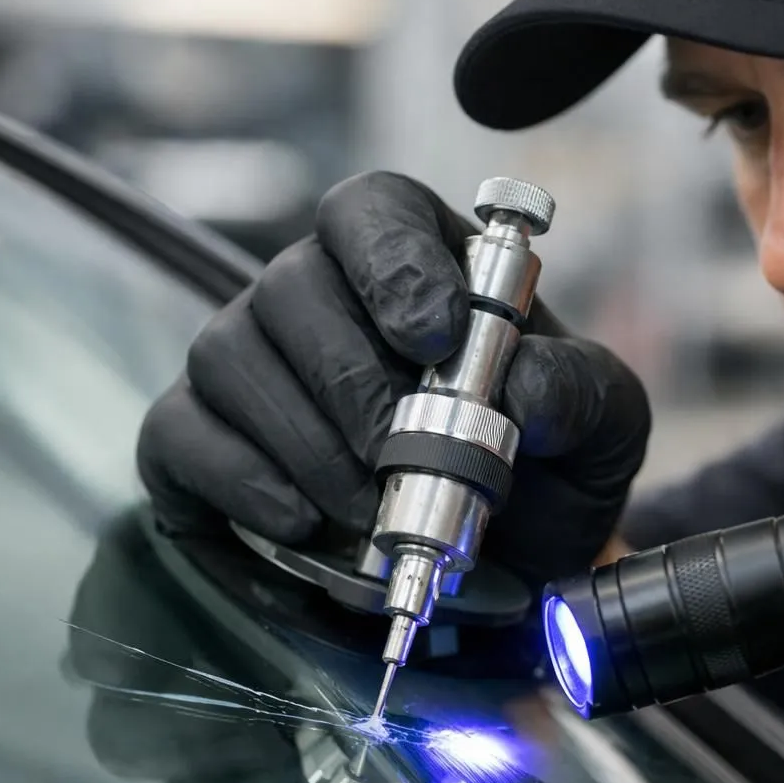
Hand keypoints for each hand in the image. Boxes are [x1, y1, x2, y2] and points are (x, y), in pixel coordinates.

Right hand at [137, 172, 649, 584]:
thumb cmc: (545, 477)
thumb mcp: (602, 432)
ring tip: (367, 510)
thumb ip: (581, 392)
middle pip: (291, 282)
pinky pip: (181, 430)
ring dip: (305, 440)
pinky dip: (238, 477)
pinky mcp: (198, 438)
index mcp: (422, 266)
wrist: (496, 573)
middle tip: (400, 453)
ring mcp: (250, 362)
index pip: (374, 209)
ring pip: (231, 353)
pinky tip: (300, 523)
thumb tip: (524, 387)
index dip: (394, 260)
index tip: (438, 336)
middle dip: (350, 378)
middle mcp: (320, 296)